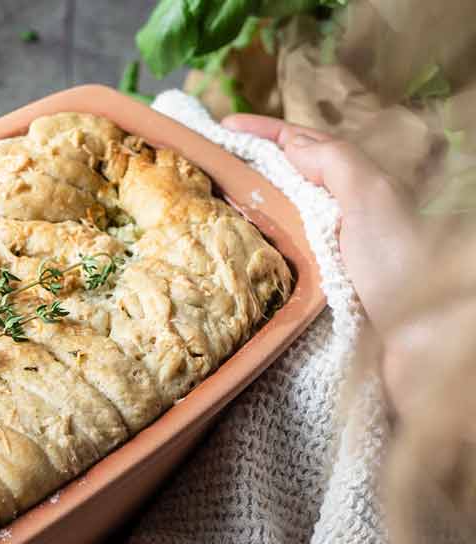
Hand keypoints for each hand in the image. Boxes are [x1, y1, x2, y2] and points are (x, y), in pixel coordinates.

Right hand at [222, 113, 420, 334]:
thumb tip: (290, 143)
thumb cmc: (401, 262)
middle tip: (202, 164)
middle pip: (286, 179)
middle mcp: (340, 215)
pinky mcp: (316, 291)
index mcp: (354, 186)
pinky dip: (250, 254)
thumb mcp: (372, 196)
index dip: (263, 131)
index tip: (221, 127)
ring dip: (242, 210)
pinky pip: (273, 263)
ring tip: (204, 205)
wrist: (423, 333)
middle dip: (246, 166)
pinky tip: (229, 256)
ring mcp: (326, 253)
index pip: (303, 144)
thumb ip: (335, 163)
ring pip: (277, 219)